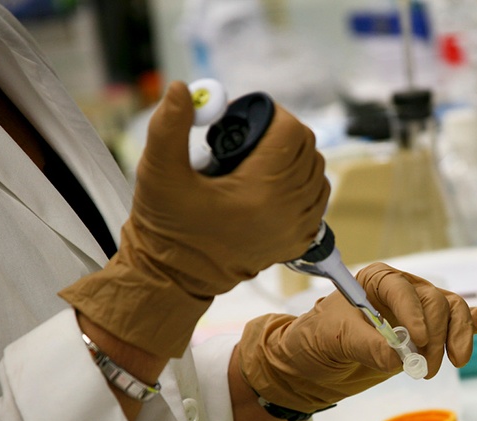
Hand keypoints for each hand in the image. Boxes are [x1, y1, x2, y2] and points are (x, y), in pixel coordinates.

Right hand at [60, 81, 330, 356]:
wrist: (175, 274)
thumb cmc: (167, 226)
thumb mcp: (158, 171)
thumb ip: (169, 126)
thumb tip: (182, 90)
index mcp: (261, 190)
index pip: (291, 132)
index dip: (270, 115)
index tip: (246, 119)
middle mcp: (287, 210)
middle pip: (307, 148)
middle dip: (281, 133)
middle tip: (249, 137)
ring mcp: (296, 228)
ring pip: (316, 172)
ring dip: (294, 158)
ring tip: (260, 160)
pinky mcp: (297, 241)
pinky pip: (317, 200)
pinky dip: (303, 185)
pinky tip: (274, 185)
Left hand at [238, 262, 476, 413]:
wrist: (315, 364)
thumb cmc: (318, 341)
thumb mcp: (335, 339)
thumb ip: (367, 345)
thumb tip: (399, 357)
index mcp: (378, 280)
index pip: (407, 292)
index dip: (415, 316)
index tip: (414, 344)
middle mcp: (404, 290)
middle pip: (436, 304)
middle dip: (435, 337)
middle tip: (423, 369)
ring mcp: (421, 310)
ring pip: (454, 313)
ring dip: (457, 339)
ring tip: (450, 364)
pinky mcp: (431, 332)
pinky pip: (464, 321)